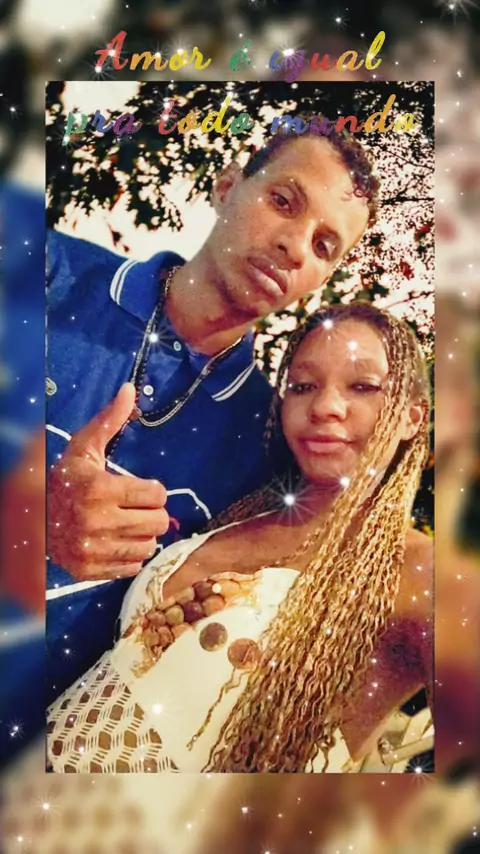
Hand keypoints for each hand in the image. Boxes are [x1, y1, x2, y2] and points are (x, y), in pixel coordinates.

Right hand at [48, 383, 168, 580]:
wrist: (30, 518)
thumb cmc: (65, 479)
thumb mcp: (84, 448)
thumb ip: (109, 421)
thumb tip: (129, 389)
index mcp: (100, 489)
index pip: (157, 495)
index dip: (152, 490)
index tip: (140, 489)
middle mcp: (98, 521)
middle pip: (159, 522)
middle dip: (151, 513)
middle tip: (135, 507)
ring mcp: (94, 550)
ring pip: (148, 546)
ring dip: (142, 534)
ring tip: (125, 523)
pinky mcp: (90, 571)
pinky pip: (132, 566)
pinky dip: (128, 554)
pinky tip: (114, 541)